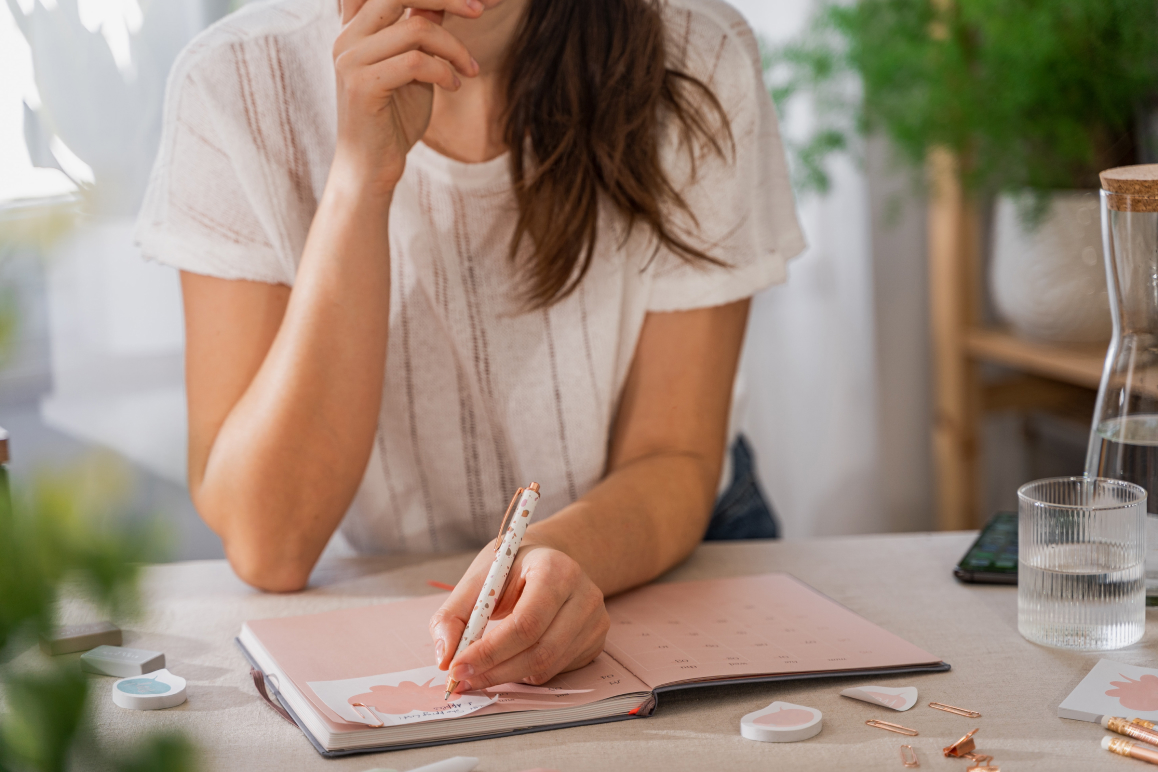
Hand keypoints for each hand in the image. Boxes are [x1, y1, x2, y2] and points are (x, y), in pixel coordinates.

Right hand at [332, 0, 481, 192]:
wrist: (372, 167)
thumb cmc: (394, 119)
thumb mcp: (415, 68)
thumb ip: (422, 33)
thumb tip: (445, 2)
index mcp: (356, 28)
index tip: (473, 2)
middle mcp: (347, 36)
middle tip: (479, 11)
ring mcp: (350, 58)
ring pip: (416, 28)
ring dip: (454, 47)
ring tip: (469, 69)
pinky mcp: (361, 84)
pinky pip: (416, 62)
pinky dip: (444, 71)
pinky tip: (454, 86)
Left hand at [429, 540, 610, 690]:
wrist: (546, 560)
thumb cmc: (512, 569)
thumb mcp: (478, 580)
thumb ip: (453, 616)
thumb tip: (444, 658)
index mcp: (555, 570)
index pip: (526, 623)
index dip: (490, 651)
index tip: (457, 667)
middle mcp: (584, 594)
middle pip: (540, 651)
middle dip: (495, 671)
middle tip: (462, 679)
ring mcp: (595, 620)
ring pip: (547, 666)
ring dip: (508, 676)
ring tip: (481, 670)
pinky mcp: (596, 640)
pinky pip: (556, 670)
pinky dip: (526, 673)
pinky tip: (512, 658)